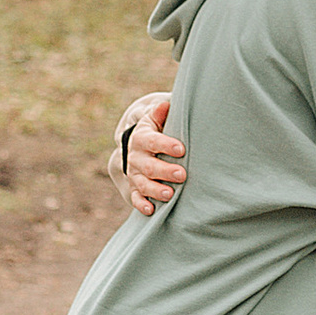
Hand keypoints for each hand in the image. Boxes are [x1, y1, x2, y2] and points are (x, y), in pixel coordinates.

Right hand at [122, 91, 187, 216]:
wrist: (137, 144)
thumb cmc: (156, 130)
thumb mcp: (155, 119)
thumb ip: (160, 113)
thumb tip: (166, 104)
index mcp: (141, 138)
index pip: (153, 141)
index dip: (166, 145)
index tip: (181, 149)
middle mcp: (135, 157)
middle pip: (149, 166)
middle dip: (165, 171)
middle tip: (182, 174)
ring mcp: (134, 174)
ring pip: (143, 184)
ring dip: (155, 190)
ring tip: (170, 194)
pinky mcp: (134, 188)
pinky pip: (135, 198)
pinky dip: (141, 205)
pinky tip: (151, 210)